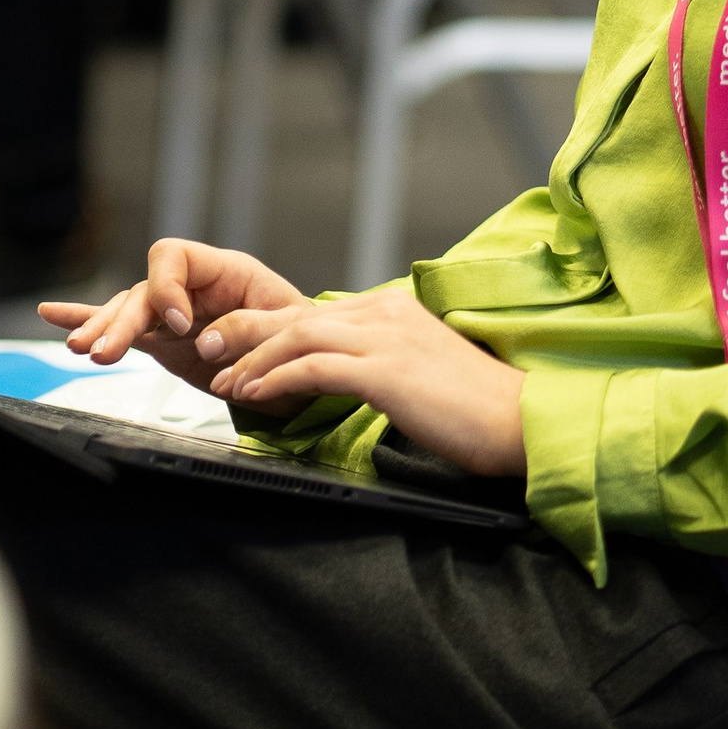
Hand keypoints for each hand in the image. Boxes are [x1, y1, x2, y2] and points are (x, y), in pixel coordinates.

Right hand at [42, 234, 307, 385]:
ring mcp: (173, 313)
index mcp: (226, 271)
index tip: (180, 326)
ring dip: (101, 328)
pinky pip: (122, 327)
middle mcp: (193, 287)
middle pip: (143, 289)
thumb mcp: (290, 330)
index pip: (176, 258)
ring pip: (127, 310)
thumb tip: (203, 338)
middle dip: (121, 319)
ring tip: (79, 348)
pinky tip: (51, 316)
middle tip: (105, 352)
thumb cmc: (302, 341)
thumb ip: (249, 329)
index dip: (168, 288)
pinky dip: (86, 319)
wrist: (301, 370)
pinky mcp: (162, 340)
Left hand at [193, 276, 528, 475]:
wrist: (517, 420)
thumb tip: (343, 377)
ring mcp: (386, 338)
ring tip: (224, 381)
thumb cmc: (473, 408)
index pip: (315, 311)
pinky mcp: (386, 370)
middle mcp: (385, 312)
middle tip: (210, 354)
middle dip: (247, 334)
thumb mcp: (419, 372)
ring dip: (255, 359)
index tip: (237, 350)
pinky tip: (256, 394)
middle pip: (298, 314)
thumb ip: (381, 362)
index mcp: (392, 309)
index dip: (269, 330)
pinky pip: (316, 367)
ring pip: (300, 336)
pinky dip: (279, 378)